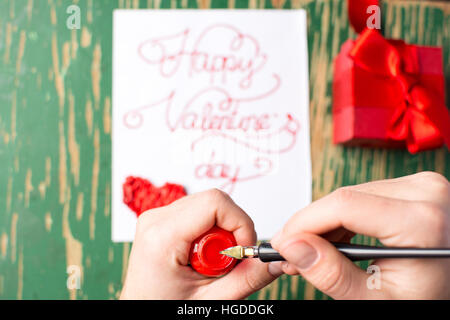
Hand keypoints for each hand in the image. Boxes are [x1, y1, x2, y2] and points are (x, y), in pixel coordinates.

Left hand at [120, 189, 281, 298]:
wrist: (140, 311)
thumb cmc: (164, 308)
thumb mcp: (210, 301)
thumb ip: (247, 278)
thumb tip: (276, 260)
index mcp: (162, 236)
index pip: (215, 202)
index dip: (240, 223)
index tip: (243, 251)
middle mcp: (155, 219)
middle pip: (213, 201)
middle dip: (231, 231)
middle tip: (226, 263)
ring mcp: (157, 217)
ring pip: (208, 205)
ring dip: (221, 233)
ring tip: (211, 264)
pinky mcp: (162, 220)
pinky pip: (198, 212)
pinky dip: (210, 232)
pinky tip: (202, 256)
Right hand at [271, 171, 449, 298]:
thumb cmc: (427, 297)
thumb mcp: (376, 299)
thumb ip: (331, 273)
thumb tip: (292, 247)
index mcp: (423, 220)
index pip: (343, 205)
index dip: (303, 222)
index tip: (282, 242)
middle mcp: (425, 192)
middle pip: (344, 199)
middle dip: (310, 225)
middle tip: (291, 252)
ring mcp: (421, 186)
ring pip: (349, 195)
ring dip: (324, 222)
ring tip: (313, 251)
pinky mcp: (414, 187)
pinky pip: (363, 195)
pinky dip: (343, 217)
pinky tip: (335, 240)